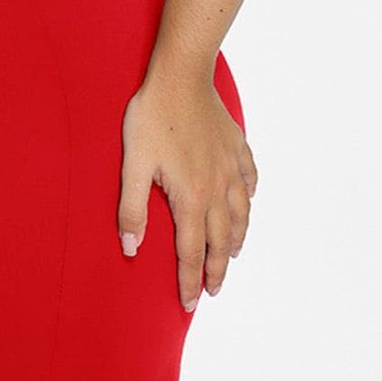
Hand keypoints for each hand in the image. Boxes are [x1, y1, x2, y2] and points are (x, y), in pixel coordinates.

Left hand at [118, 69, 256, 310]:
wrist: (181, 76)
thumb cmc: (152, 117)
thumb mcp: (133, 164)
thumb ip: (132, 210)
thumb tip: (131, 249)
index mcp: (191, 198)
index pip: (190, 251)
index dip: (189, 281)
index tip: (190, 304)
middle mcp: (217, 189)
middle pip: (220, 241)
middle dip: (216, 269)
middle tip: (213, 289)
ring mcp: (231, 167)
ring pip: (240, 214)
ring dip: (237, 239)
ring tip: (233, 253)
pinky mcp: (237, 147)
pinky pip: (250, 178)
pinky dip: (250, 196)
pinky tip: (248, 201)